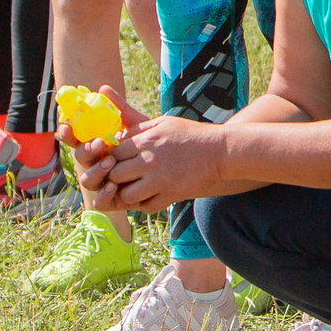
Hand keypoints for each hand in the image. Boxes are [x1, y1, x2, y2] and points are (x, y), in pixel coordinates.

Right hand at [63, 87, 151, 209]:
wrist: (169, 164)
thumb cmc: (148, 143)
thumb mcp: (136, 125)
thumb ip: (119, 109)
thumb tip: (102, 88)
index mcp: (94, 143)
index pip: (74, 137)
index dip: (66, 131)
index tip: (67, 124)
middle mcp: (94, 163)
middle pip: (78, 158)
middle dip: (85, 150)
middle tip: (99, 144)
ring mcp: (100, 181)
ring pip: (86, 180)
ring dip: (95, 171)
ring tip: (110, 162)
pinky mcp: (110, 199)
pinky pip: (99, 201)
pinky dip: (103, 195)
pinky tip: (113, 187)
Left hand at [97, 111, 225, 212]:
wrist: (220, 151)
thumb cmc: (190, 134)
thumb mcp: (164, 123)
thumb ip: (139, 129)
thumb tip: (118, 137)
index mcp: (146, 141)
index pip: (112, 155)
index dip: (110, 160)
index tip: (117, 162)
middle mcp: (149, 161)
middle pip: (115, 175)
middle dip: (115, 178)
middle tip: (124, 177)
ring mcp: (160, 180)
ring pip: (127, 195)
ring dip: (128, 194)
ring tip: (136, 188)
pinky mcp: (171, 195)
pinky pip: (146, 207)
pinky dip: (144, 204)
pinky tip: (150, 196)